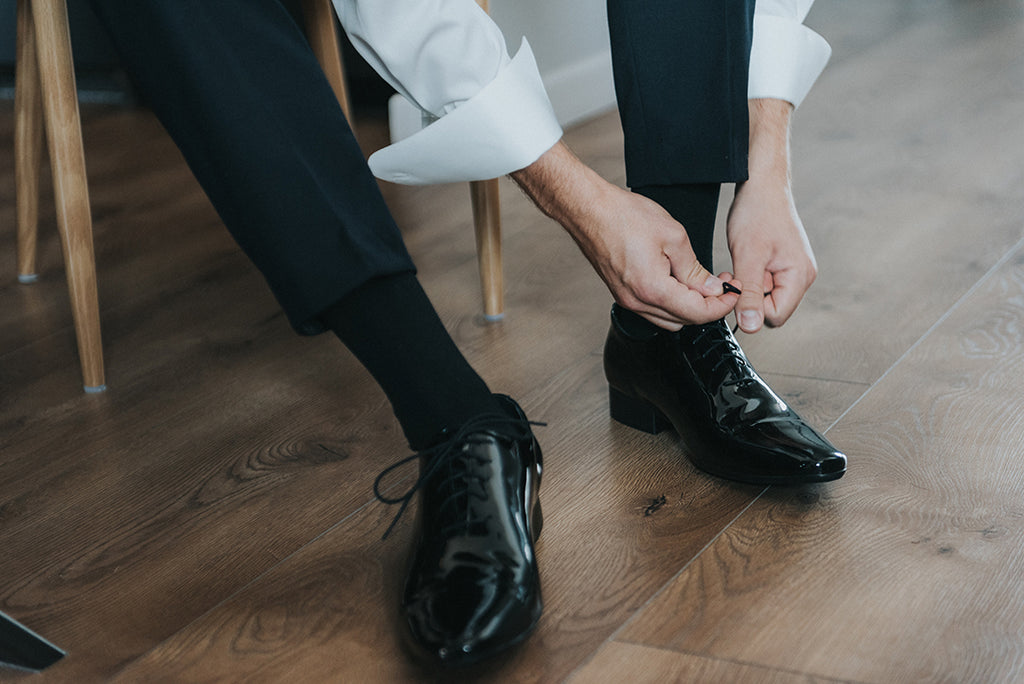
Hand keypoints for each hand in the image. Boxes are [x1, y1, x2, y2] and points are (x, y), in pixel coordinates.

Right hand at [511, 143, 738, 330]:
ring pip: (669, 319)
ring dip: (690, 307)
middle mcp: (638, 302)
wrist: (589, 211)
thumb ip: (694, 268)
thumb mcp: (673, 236)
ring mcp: (628, 300)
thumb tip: (711, 287)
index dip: (722, 304)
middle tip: (723, 284)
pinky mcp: (623, 293)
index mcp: (653, 289)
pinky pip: (654, 310)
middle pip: (685, 321)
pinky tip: (679, 281)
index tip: (734, 291)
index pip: (698, 313)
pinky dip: (672, 302)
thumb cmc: (623, 217)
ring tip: (703, 282)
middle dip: (709, 306)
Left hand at [727, 98, 816, 333]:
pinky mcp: (782, 265)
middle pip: (771, 309)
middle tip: (735, 273)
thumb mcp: (748, 257)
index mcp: (800, 277)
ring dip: (748, 285)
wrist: (761, 184)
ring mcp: (793, 271)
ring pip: (765, 297)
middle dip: (749, 296)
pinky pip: (764, 284)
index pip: (774, 316)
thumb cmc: (757, 213)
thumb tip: (751, 326)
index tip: (737, 286)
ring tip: (741, 262)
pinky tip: (745, 259)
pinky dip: (750, 277)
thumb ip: (749, 294)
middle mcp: (802, 277)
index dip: (751, 307)